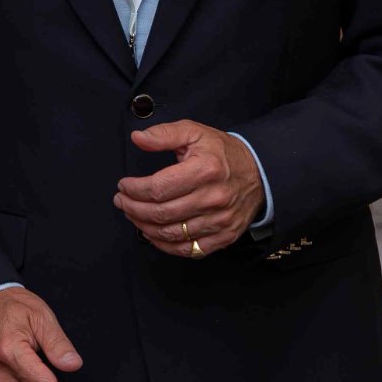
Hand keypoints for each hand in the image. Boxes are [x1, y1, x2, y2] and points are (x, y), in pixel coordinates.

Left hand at [115, 119, 264, 258]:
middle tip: (121, 201)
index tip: (123, 186)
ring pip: (171, 233)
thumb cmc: (222, 152)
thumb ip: (164, 134)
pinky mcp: (224, 236)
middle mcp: (214, 198)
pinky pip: (189, 249)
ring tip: (132, 215)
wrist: (260, 172)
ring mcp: (220, 220)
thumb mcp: (194, 132)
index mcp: (204, 170)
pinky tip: (153, 234)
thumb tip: (137, 138)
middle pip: (161, 213)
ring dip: (144, 226)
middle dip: (133, 209)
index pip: (158, 188)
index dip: (134, 190)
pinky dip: (166, 245)